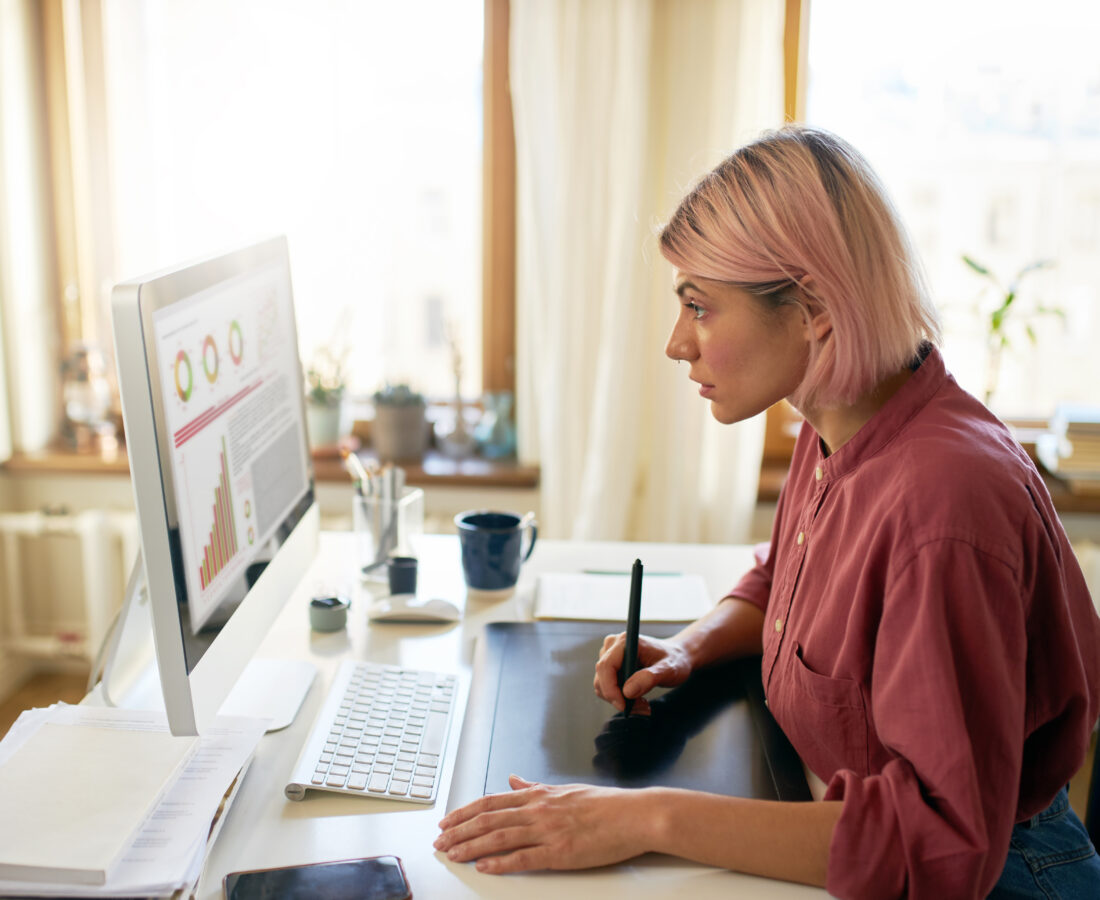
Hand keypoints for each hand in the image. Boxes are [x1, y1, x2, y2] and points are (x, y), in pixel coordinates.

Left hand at [435, 775, 648, 872]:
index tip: (447, 821)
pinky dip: (500, 863)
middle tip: (439, 841)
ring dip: (471, 846)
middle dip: (459, 831)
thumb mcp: (564, 789)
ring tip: (452, 854)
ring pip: (499, 837)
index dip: (465, 812)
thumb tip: (513, 778)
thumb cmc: (605, 805)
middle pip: (488, 819)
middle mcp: (538, 810)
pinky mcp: (560, 852)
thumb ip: (534, 787)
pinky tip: (484, 867)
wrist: (635, 815)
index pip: (491, 801)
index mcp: (539, 795)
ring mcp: (548, 830)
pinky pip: (524, 858)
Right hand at [593, 632, 692, 711]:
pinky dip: (619, 697)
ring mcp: (610, 655)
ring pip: (602, 684)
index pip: (606, 666)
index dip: (610, 688)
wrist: (677, 656)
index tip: (624, 706)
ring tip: (642, 704)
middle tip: (642, 708)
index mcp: (625, 642)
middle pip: (602, 677)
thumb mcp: (669, 670)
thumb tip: (627, 692)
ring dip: (619, 699)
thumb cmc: (675, 660)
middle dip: (618, 698)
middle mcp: (613, 645)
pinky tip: (637, 699)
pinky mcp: (611, 665)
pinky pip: (607, 686)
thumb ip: (649, 678)